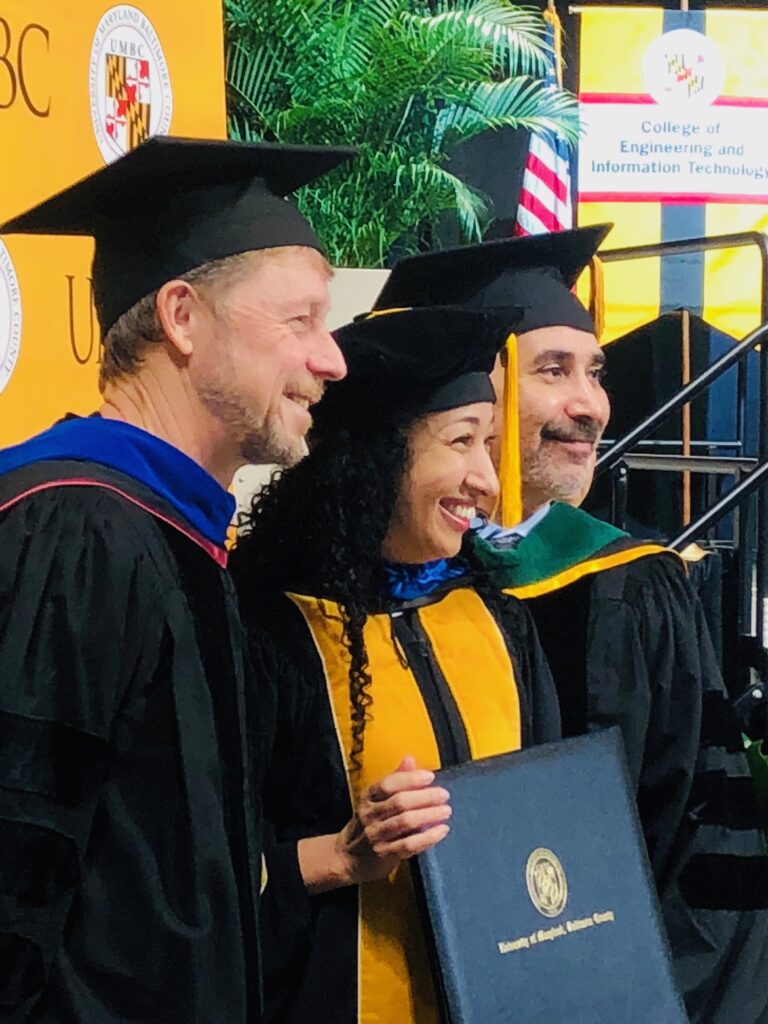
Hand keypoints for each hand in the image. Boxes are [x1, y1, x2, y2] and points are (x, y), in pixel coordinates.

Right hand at [298, 756, 450, 893]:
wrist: (349, 857)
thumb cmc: (371, 822)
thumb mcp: (376, 799)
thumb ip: (395, 779)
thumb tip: (410, 759)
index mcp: (368, 796)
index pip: (388, 784)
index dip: (410, 779)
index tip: (430, 777)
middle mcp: (369, 814)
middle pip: (399, 802)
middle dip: (425, 797)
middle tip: (444, 795)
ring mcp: (376, 835)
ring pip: (405, 823)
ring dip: (429, 815)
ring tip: (446, 811)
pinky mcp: (384, 855)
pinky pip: (408, 845)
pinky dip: (427, 838)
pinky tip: (441, 831)